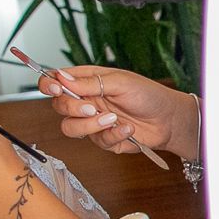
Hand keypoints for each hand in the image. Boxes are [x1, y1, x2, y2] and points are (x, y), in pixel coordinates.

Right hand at [41, 65, 188, 155]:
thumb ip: (90, 82)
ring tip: (113, 119)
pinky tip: (128, 128)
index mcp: (87, 81)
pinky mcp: (103, 139)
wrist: (169, 120)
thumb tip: (62, 77)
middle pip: (59, 106)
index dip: (48, 84)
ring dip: (90, 125)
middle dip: (73, 107)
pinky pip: (96, 141)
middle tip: (92, 107)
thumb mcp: (120, 82)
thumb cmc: (148, 94)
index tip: (54, 88)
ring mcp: (93, 121)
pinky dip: (113, 135)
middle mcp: (86, 101)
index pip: (56, 81)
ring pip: (71, 128)